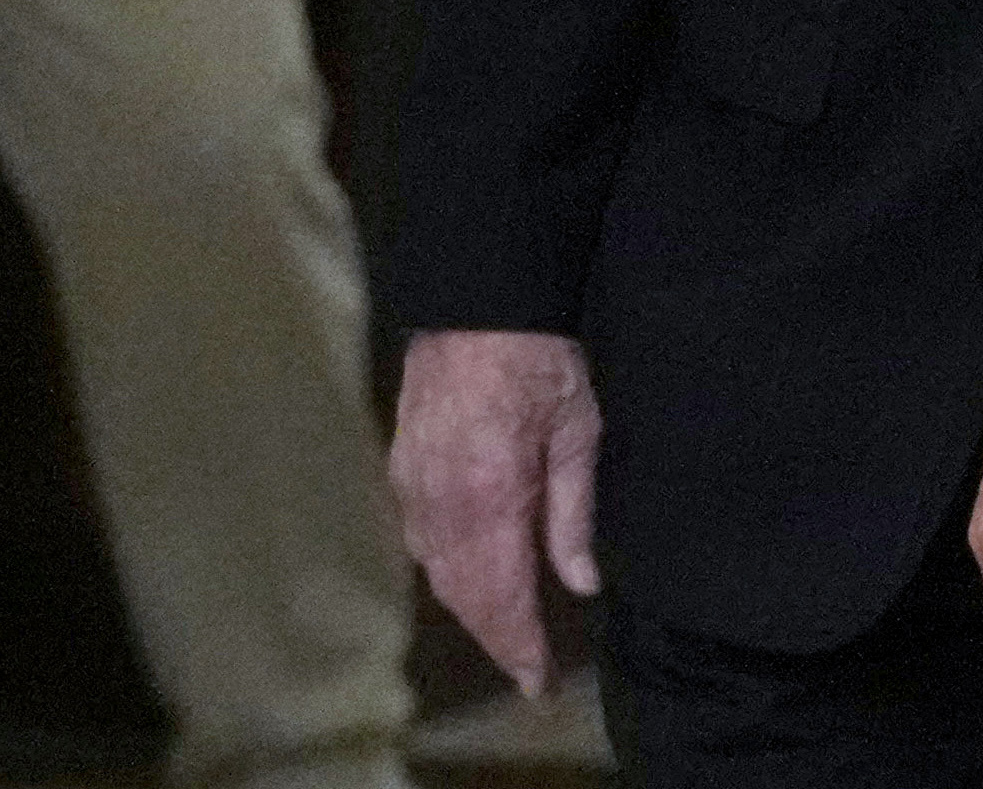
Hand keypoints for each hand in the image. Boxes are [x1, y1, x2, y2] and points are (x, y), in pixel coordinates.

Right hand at [387, 329, 601, 699]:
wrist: (479, 301)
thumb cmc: (544, 360)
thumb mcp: (579, 434)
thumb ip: (574, 515)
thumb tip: (581, 584)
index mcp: (492, 500)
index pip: (504, 598)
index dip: (520, 647)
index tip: (539, 682)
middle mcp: (443, 506)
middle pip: (465, 597)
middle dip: (495, 638)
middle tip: (526, 667)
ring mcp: (414, 489)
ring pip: (438, 574)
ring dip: (470, 609)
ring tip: (505, 632)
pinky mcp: (401, 470)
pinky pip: (420, 541)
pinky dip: (446, 571)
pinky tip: (469, 577)